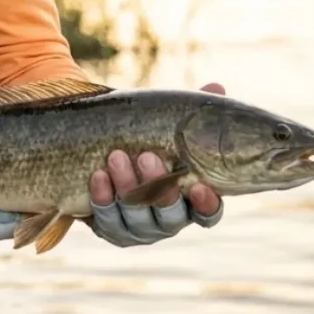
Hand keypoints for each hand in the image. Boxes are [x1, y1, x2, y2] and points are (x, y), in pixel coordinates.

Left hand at [87, 82, 225, 246]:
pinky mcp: (109, 227)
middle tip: (148, 156)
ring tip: (116, 155)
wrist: (97, 154)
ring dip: (127, 185)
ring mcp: (138, 226)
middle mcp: (168, 218)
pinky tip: (97, 175)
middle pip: (170, 214)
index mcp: (190, 198)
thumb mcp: (169, 124)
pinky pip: (106, 218)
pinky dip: (102, 196)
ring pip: (136, 216)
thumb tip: (216, 87)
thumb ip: (194, 112)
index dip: (207, 203)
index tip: (200, 186)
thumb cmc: (146, 139)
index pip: (208, 212)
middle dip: (159, 186)